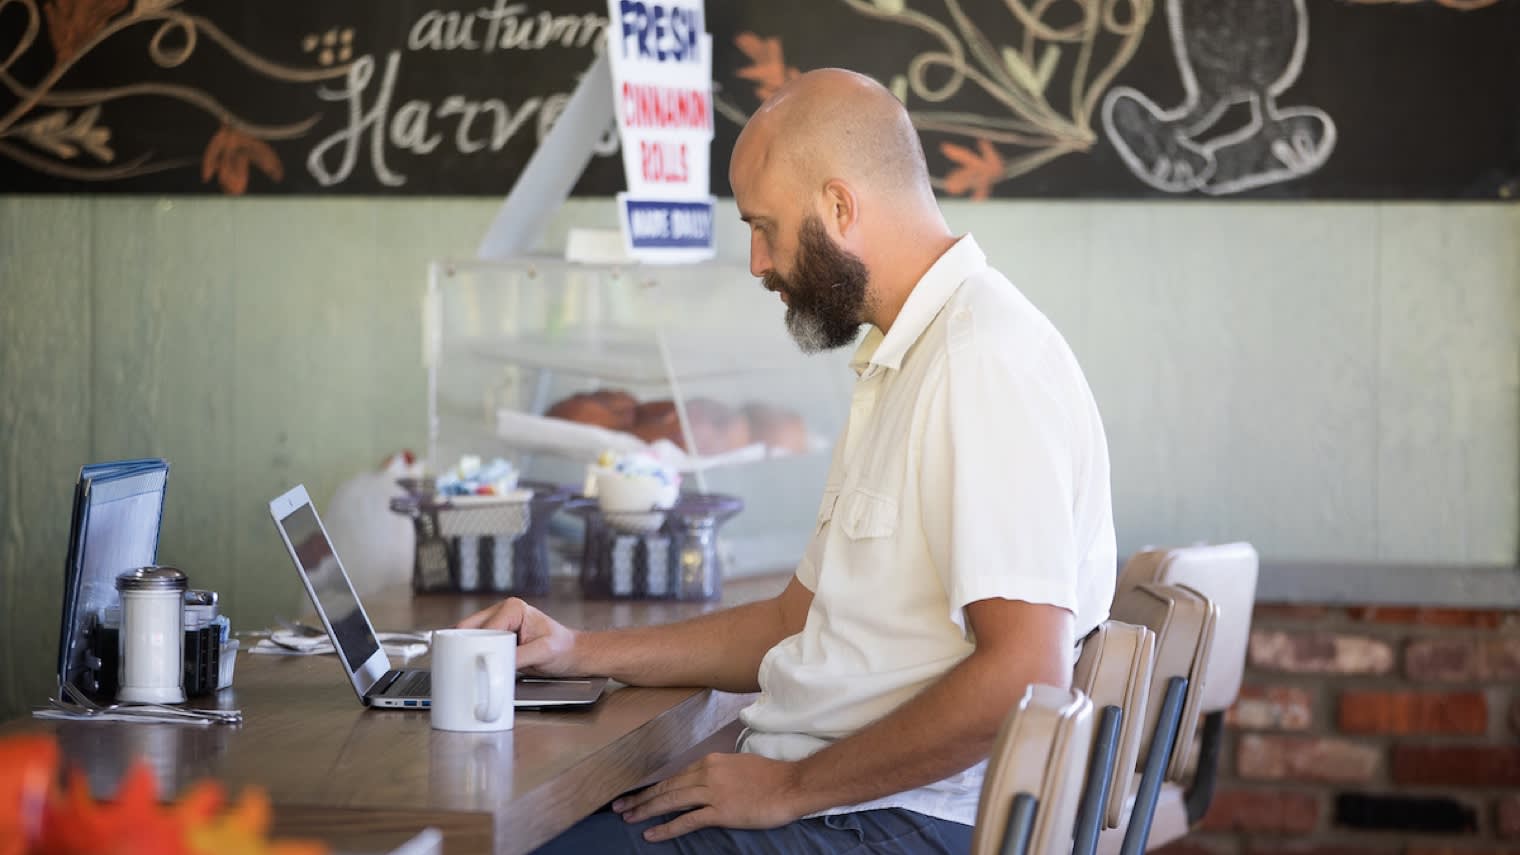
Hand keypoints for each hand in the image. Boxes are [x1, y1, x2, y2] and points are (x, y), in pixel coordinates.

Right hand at [455, 598, 577, 675]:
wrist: (571, 654)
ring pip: (469, 636)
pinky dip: (473, 654)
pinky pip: (477, 644)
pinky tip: (473, 665)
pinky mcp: (497, 638)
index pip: (486, 627)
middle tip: (464, 664)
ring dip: (467, 650)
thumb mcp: (543, 652)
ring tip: (467, 665)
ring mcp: (498, 625)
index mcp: (513, 608)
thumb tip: (497, 663)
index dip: (478, 645)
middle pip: (469, 628)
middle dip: (465, 646)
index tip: (476, 662)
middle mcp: (502, 612)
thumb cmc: (563, 648)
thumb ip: (520, 656)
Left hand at [612, 753, 806, 841]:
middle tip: (619, 807)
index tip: (637, 794)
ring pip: (671, 801)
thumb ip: (718, 773)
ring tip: (628, 819)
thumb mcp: (738, 766)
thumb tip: (704, 782)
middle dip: (641, 798)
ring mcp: (713, 792)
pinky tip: (651, 834)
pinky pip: (687, 820)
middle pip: (666, 787)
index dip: (653, 787)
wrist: (791, 785)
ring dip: (646, 811)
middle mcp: (707, 773)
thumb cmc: (770, 777)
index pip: (675, 776)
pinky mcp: (720, 811)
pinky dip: (666, 828)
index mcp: (710, 761)